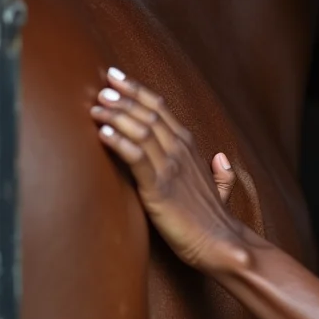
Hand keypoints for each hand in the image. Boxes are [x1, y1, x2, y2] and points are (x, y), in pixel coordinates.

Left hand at [91, 67, 246, 272]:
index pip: (161, 108)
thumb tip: (222, 159)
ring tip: (96, 106)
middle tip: (101, 86)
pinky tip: (103, 134)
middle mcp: (180, 150)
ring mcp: (171, 168)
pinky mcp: (160, 189)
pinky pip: (137, 159)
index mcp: (190, 146)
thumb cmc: (213, 218)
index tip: (116, 76)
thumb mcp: (219, 188)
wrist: (220, 242)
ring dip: (117, 116)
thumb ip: (221, 172)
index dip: (138, 90)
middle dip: (124, 97)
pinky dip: (120, 143)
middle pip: (149, 113)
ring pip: (142, 131)